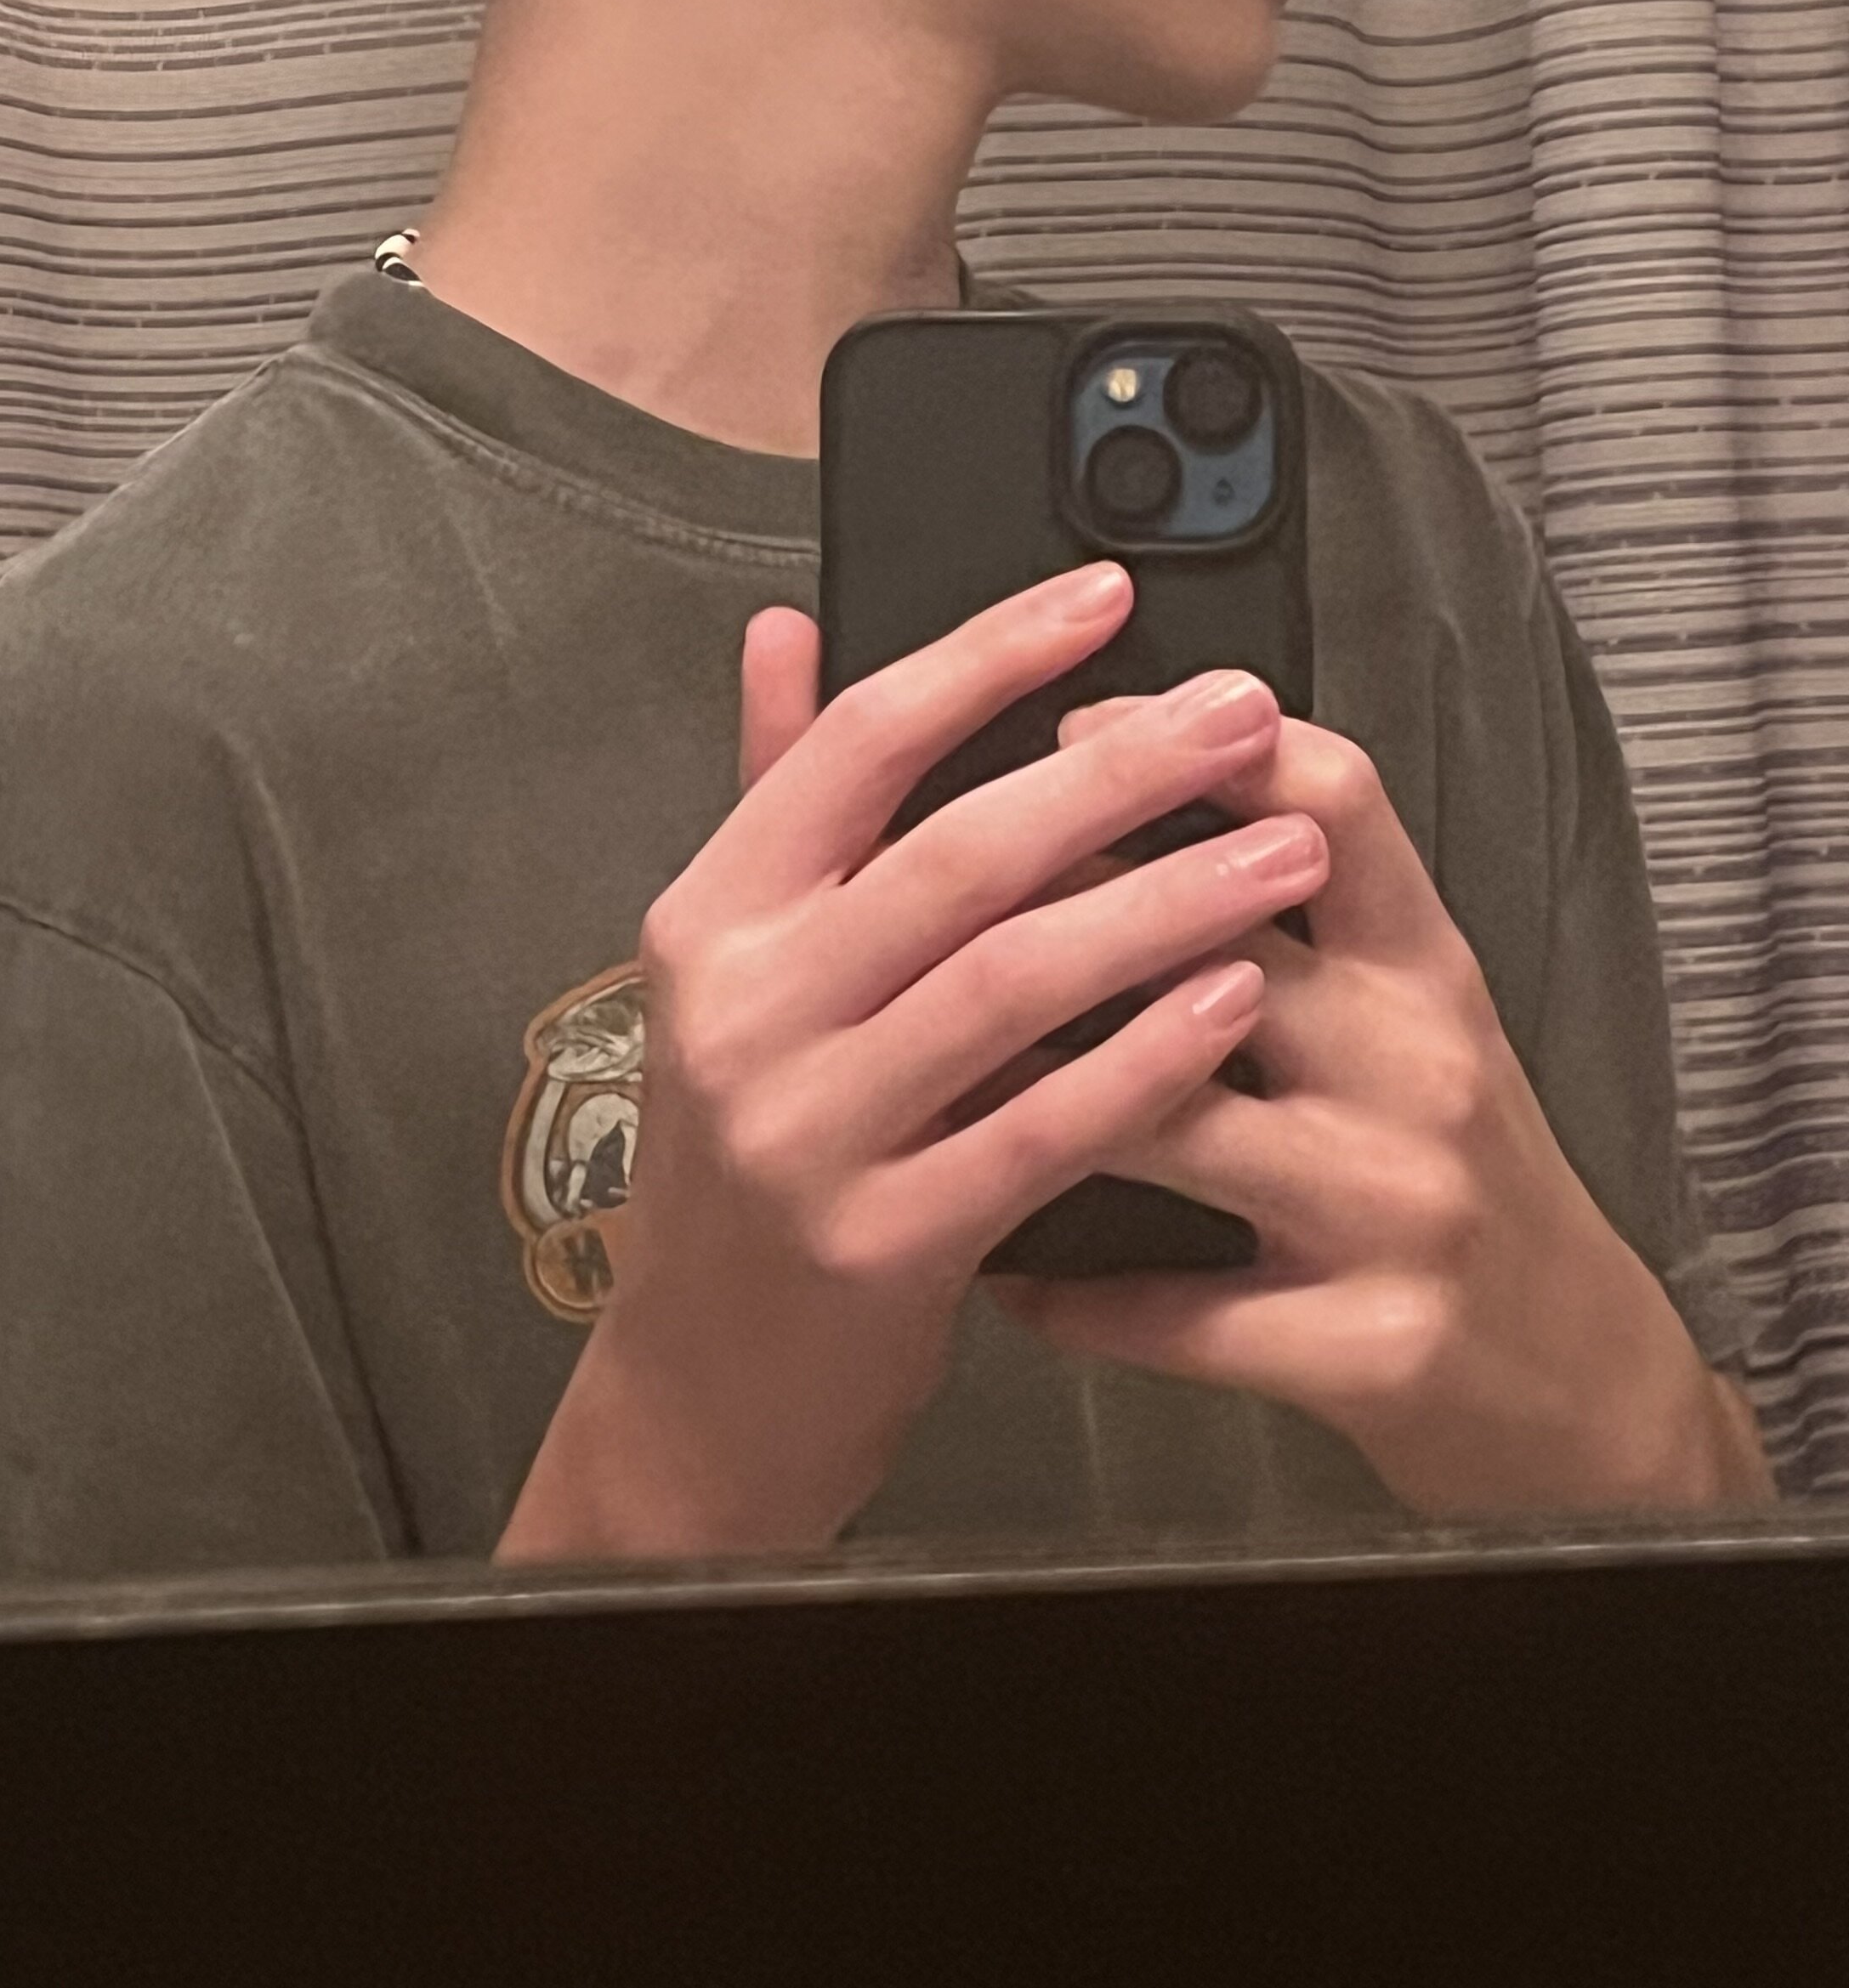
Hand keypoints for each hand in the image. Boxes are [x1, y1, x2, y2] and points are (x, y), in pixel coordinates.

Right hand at [495, 565, 1330, 1560]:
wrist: (703, 1390)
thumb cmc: (747, 1154)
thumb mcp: (732, 969)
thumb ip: (772, 793)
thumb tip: (786, 628)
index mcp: (710, 917)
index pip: (856, 746)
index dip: (987, 656)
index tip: (1105, 597)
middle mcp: (745, 1009)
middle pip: (955, 853)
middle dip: (1118, 771)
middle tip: (1246, 714)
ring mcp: (808, 1129)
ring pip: (1010, 981)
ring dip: (1163, 903)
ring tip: (1284, 854)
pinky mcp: (883, 1243)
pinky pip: (1040, 1128)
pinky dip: (1142, 1058)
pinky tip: (1234, 1002)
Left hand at [993, 696, 1773, 1515]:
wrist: (1583, 1384)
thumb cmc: (1464, 1176)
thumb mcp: (1419, 1018)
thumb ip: (1307, 912)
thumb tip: (1141, 781)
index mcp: (1424, 969)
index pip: (1336, 803)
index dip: (1199, 749)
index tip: (1073, 726)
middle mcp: (1415, 1066)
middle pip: (1220, 943)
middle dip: (1057, 917)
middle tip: (922, 908)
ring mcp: (1394, 1207)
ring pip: (1169, 1121)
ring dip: (1025, 1099)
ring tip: (921, 1077)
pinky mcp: (1366, 1345)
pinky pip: (1175, 1310)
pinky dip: (1068, 1293)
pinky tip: (997, 1271)